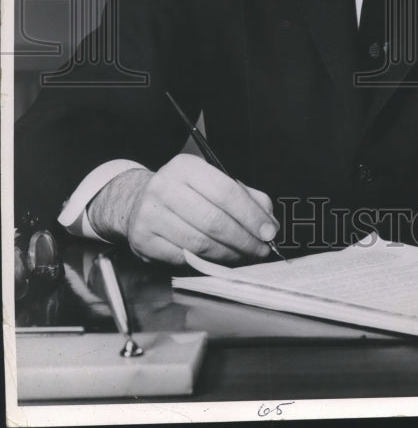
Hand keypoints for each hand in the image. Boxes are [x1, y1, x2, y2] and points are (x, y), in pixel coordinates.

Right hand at [86, 154, 278, 265]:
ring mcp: (151, 214)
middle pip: (214, 221)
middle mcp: (165, 187)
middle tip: (261, 249)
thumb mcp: (211, 181)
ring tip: (243, 254)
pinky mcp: (143, 240)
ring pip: (200, 243)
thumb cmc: (183, 191)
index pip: (226, 191)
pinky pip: (183, 257)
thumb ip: (244, 196)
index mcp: (186, 167)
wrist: (136, 200)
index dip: (251, 214)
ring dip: (229, 254)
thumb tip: (268, 219)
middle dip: (244, 239)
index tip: (269, 231)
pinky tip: (218, 258)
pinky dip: (205, 261)